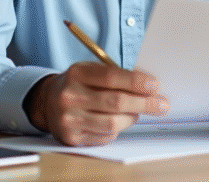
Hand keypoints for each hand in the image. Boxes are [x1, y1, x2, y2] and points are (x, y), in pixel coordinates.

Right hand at [28, 62, 168, 145]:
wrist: (47, 102)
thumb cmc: (78, 84)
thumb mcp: (90, 70)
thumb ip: (115, 75)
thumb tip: (148, 86)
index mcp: (76, 74)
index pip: (111, 77)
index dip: (136, 82)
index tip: (154, 85)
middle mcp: (70, 97)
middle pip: (116, 102)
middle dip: (144, 103)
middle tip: (162, 105)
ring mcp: (69, 119)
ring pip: (113, 123)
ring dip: (132, 118)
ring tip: (139, 112)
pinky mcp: (72, 138)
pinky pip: (105, 136)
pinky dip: (118, 129)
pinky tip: (119, 121)